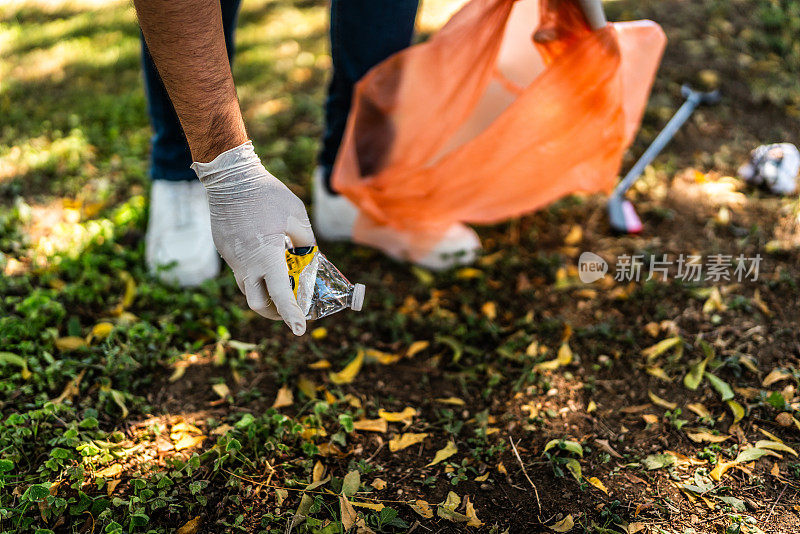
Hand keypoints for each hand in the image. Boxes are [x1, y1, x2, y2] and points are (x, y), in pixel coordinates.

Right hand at [192, 141, 314, 334]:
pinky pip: (241, 271)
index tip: (300, 329)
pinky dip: (256, 275)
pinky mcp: (225, 250)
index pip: (280, 295)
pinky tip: (268, 263)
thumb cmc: (267, 195)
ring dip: (264, 295)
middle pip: (258, 304)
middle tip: (292, 310)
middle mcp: (246, 264)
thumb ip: (306, 241)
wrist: (230, 178)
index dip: (291, 315)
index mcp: (267, 256)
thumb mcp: (297, 216)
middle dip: (276, 314)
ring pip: (247, 290)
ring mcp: (232, 259)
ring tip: (282, 288)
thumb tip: (309, 257)